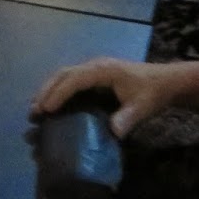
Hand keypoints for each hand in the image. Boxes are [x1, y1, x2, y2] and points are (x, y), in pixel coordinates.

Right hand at [31, 58, 181, 138]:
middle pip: (63, 74)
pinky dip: (57, 91)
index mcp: (103, 70)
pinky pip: (70, 81)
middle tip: (34, 111)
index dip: (59, 93)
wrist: (164, 81)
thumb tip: (113, 131)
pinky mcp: (94, 78)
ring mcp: (93, 71)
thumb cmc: (152, 92)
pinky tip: (52, 106)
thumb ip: (128, 117)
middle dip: (46, 91)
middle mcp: (94, 67)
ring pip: (64, 76)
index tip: (46, 109)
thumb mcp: (143, 106)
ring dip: (49, 90)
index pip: (75, 79)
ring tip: (36, 110)